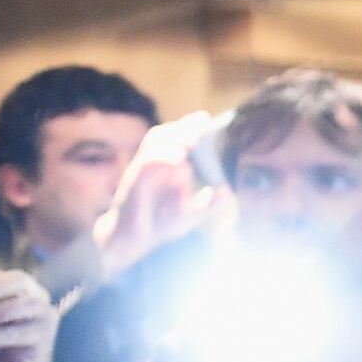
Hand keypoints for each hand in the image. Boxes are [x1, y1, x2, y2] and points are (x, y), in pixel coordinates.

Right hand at [96, 113, 224, 273]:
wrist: (135, 241)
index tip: (207, 120)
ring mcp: (142, 170)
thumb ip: (210, 204)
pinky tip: (180, 160)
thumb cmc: (160, 223)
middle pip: (165, 133)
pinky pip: (145, 162)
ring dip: (173, 137)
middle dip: (183, 127)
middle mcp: (154, 163)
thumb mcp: (192, 214)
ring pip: (153, 142)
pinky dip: (163, 157)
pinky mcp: (133, 181)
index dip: (190, 125)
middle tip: (202, 126)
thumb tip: (227, 192)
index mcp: (168, 166)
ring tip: (193, 141)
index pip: (176, 137)